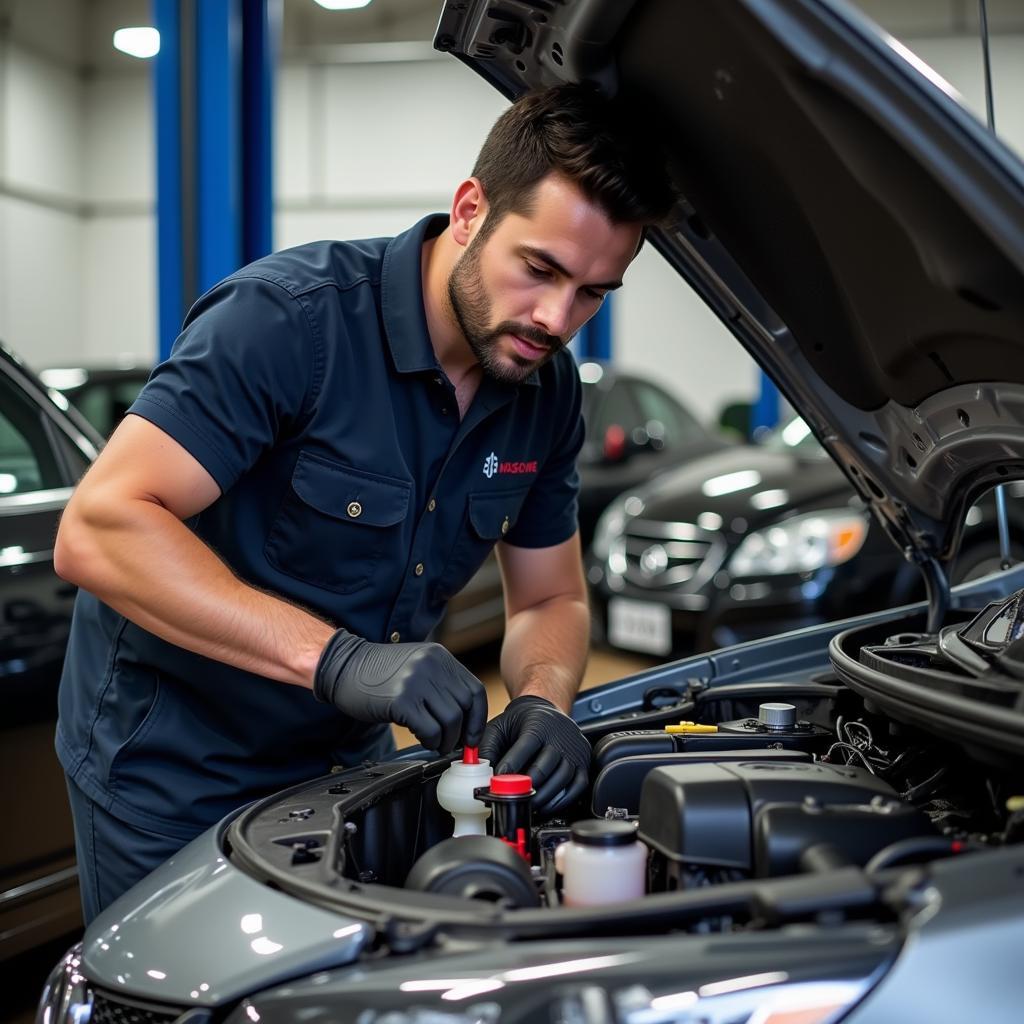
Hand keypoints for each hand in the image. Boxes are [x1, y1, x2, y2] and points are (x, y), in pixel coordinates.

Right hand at [314, 629, 487, 752]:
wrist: (344, 667)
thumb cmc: (379, 673)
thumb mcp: (417, 666)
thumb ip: (440, 683)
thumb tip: (465, 719)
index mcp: (439, 657)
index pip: (475, 691)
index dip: (478, 718)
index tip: (473, 735)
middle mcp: (431, 666)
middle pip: (465, 707)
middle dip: (463, 732)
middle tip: (452, 743)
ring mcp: (416, 682)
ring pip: (451, 720)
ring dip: (446, 740)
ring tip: (436, 742)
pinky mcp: (401, 701)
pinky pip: (430, 730)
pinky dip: (431, 741)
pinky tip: (422, 739)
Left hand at [479, 695, 589, 813]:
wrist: (547, 711)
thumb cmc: (522, 722)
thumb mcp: (500, 726)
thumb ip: (487, 746)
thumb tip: (478, 772)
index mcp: (538, 724)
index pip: (526, 747)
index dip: (511, 767)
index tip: (497, 783)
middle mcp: (560, 737)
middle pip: (544, 768)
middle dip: (525, 788)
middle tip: (509, 801)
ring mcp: (574, 751)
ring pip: (560, 780)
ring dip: (541, 798)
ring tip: (525, 806)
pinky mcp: (583, 764)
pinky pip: (576, 788)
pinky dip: (560, 801)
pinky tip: (545, 806)